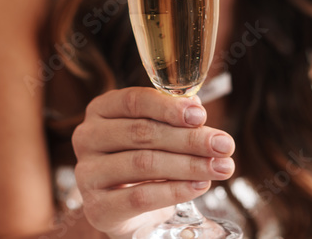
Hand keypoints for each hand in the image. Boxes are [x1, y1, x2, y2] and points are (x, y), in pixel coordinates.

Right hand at [71, 86, 235, 238]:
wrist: (129, 211)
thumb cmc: (144, 159)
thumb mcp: (157, 133)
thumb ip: (175, 117)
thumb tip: (197, 108)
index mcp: (100, 110)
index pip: (133, 101)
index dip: (168, 107)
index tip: (201, 115)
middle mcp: (87, 137)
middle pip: (141, 133)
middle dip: (189, 139)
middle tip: (224, 145)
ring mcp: (87, 173)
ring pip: (143, 164)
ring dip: (188, 165)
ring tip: (221, 167)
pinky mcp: (97, 207)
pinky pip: (140, 197)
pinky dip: (175, 191)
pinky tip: (200, 185)